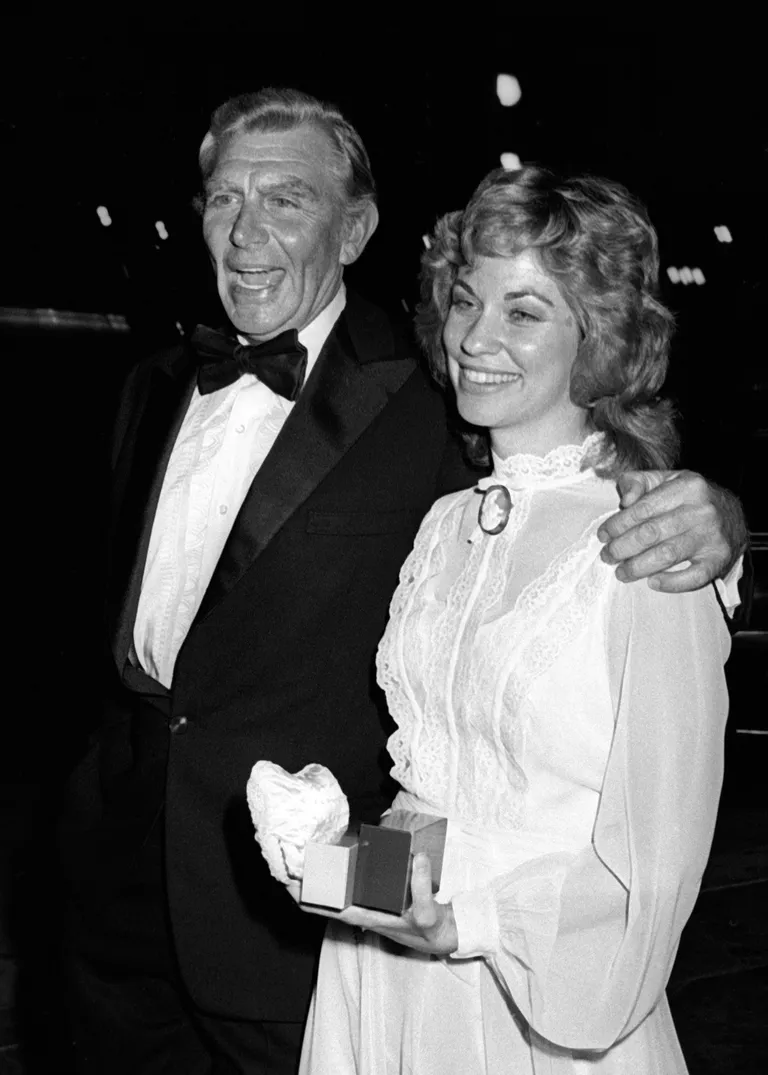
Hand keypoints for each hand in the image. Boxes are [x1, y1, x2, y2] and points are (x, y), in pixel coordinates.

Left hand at [289, 853, 458, 955]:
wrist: (442, 934)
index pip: (328, 908)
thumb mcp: (427, 911)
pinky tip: (337, 860)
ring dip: (321, 877)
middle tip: (289, 860)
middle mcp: (363, 910)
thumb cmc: (429, 928)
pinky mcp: (378, 897)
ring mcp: (370, 904)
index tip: (287, 883)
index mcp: (367, 917)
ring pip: (337, 891)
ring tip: (305, 857)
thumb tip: (418, 857)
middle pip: (327, 898)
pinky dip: (341, 874)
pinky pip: (352, 884)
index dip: (306, 897)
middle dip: (308, 883)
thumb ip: (422, 886)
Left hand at [597, 470, 746, 592]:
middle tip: (607, 556)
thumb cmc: (690, 498)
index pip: (643, 508)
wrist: (734, 517)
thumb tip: (624, 500)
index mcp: (688, 487)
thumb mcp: (667, 479)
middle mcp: (702, 511)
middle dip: (622, 548)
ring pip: (667, 555)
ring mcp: (712, 537)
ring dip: (638, 567)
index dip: (618, 524)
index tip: (603, 536)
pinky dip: (671, 583)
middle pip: (651, 533)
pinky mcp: (719, 560)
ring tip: (621, 572)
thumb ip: (639, 482)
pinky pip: (693, 577)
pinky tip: (652, 582)